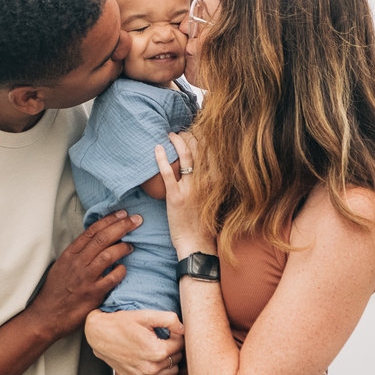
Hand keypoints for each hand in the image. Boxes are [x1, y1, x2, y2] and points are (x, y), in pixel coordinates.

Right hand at [25, 211, 139, 340]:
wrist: (46, 316)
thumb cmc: (56, 291)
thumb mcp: (62, 266)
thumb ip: (78, 253)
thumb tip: (97, 241)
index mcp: (70, 254)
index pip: (92, 231)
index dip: (109, 220)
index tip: (123, 213)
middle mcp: (77, 263)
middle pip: (102, 238)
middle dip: (122, 226)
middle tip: (137, 220)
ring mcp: (85, 278)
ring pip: (108, 255)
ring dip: (123, 248)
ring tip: (131, 246)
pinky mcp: (93, 294)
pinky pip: (112, 278)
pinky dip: (121, 271)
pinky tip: (124, 269)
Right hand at [84, 309, 184, 374]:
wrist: (99, 335)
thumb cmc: (122, 323)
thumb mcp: (146, 315)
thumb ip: (170, 320)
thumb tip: (184, 329)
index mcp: (157, 350)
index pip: (181, 344)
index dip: (178, 334)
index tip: (169, 329)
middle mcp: (151, 368)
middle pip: (178, 358)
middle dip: (175, 347)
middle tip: (165, 339)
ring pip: (172, 372)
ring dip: (170, 362)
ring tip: (161, 351)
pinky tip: (163, 373)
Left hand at [153, 131, 212, 255]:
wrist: (197, 244)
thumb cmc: (205, 223)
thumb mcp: (215, 199)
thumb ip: (212, 182)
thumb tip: (206, 167)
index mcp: (217, 181)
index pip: (213, 152)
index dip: (204, 137)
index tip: (197, 130)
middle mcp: (206, 182)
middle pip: (199, 149)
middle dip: (190, 135)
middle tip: (181, 131)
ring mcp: (191, 188)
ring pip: (185, 156)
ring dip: (177, 141)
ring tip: (170, 135)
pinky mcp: (176, 196)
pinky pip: (167, 172)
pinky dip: (161, 158)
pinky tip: (157, 148)